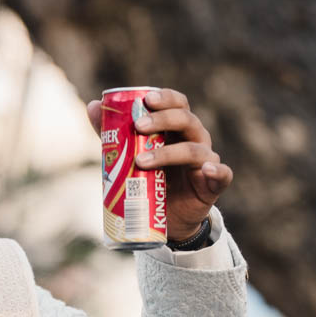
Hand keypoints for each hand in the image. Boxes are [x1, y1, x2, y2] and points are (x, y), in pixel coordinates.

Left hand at [87, 88, 231, 240]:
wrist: (165, 218)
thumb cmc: (149, 179)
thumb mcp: (130, 155)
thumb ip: (113, 132)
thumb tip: (93, 105)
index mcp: (177, 128)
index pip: (177, 104)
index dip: (165, 98)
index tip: (147, 100)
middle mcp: (195, 139)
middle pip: (186, 120)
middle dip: (163, 120)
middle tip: (138, 126)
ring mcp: (206, 161)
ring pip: (194, 149)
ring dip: (169, 153)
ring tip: (141, 161)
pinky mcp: (213, 184)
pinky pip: (222, 175)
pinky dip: (216, 171)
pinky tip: (207, 170)